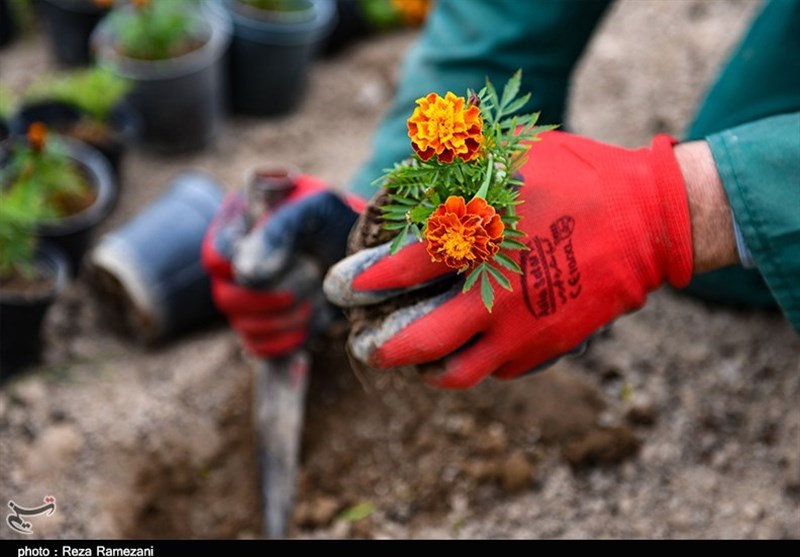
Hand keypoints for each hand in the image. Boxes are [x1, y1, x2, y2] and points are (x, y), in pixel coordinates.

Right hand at [203, 175, 361, 356]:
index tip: (285, 262)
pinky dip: (287, 342)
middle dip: (270, 298)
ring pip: (244, 327)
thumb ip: (278, 230)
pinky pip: (260, 348)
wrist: (361, 249)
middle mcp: (235, 266)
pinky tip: (310, 325)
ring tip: (316, 301)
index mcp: (237, 228)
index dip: (244, 268)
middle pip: (227, 298)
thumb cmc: (334, 219)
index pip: (216, 257)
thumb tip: (246, 272)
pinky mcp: (268, 326)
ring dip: (285, 320)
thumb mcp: (314, 208)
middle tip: (306, 282)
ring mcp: (248, 300)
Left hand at [324, 132, 694, 387]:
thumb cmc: (578, 177)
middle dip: (381, 347)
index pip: (402, 270)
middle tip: (365, 343)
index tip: (348, 286)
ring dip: (425, 368)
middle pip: (419, 340)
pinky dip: (475, 361)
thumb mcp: (514, 152)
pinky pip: (497, 369)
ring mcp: (523, 326)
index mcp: (480, 239)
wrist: (650, 219)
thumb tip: (411, 165)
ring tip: (413, 356)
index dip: (366, 281)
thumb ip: (458, 161)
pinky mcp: (547, 344)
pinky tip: (468, 345)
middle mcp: (494, 291)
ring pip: (457, 372)